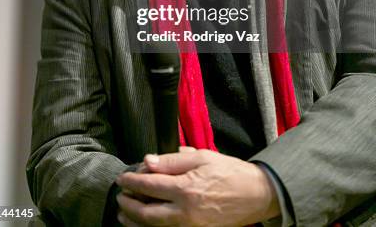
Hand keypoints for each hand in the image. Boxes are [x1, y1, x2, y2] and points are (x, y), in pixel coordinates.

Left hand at [116, 148, 279, 225]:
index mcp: (186, 189)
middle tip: (120, 196)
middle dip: (128, 206)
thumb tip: (148, 161)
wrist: (256, 195)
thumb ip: (173, 160)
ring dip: (135, 222)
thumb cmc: (230, 172)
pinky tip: (144, 224)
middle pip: (146, 214)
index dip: (132, 182)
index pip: (149, 186)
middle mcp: (185, 213)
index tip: (123, 178)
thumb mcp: (202, 157)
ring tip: (124, 214)